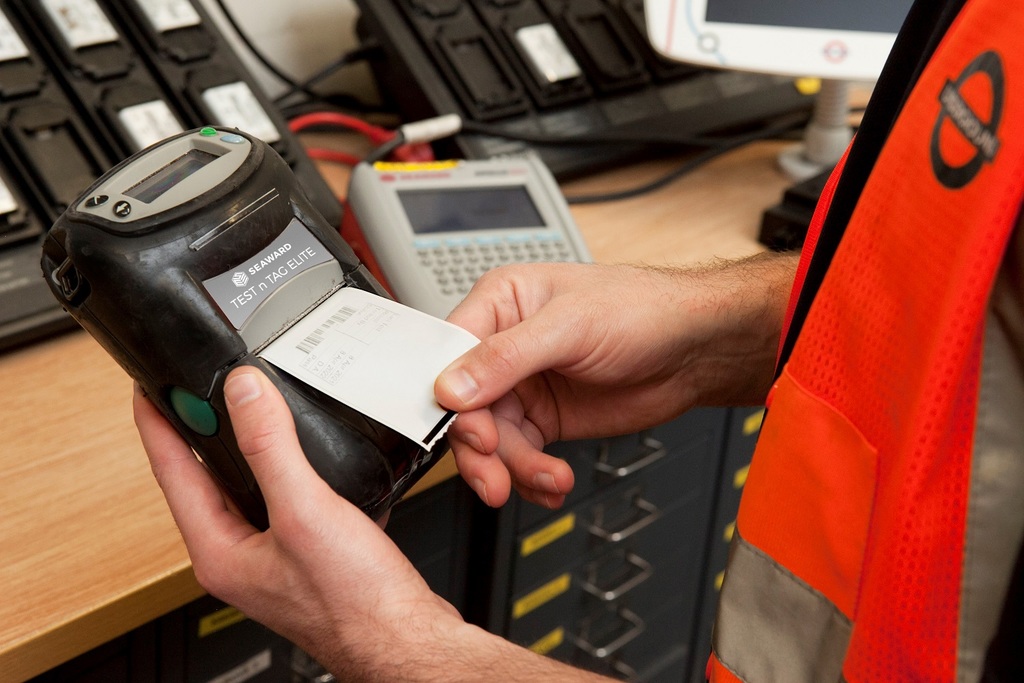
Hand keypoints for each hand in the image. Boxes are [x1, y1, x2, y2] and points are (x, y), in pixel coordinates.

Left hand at [136, 367, 617, 680]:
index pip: (172, 471)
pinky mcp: (309, 553)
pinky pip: (289, 497)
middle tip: (200, 387)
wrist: (405, 638)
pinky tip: (313, 452)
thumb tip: (243, 393)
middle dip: (203, 430)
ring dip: (252, 447)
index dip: (158, 421)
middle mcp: (240, 555)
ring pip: (251, 486)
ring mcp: (275, 556)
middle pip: (205, 478)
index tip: (149, 385)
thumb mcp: (305, 510)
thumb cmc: (354, 602)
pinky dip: (294, 467)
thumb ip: (271, 447)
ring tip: (253, 408)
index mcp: (219, 550)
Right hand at [435, 257, 794, 509]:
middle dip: (482, 447)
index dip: (451, 398)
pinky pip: (520, 456)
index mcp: (500, 304)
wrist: (695, 348)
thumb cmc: (643, 309)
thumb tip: (451, 388)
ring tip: (546, 479)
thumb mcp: (570, 326)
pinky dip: (532, 477)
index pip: (450, 354)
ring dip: (514, 468)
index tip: (471, 431)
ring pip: (492, 440)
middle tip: (496, 475)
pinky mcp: (545, 419)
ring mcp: (524, 385)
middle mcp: (504, 346)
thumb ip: (506, 357)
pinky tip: (552, 483)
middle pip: (466, 407)